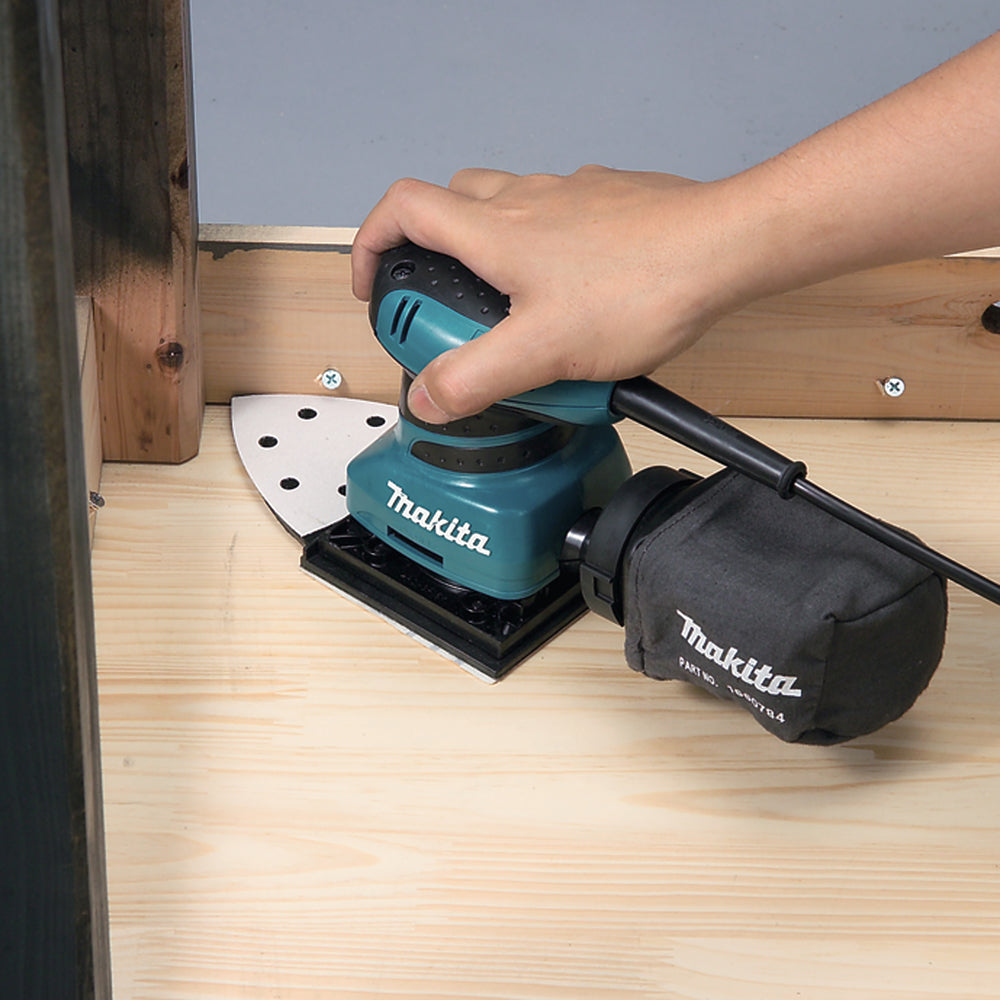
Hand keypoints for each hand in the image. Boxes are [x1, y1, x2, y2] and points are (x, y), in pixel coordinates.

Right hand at [351, 166, 750, 421]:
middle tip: (446, 313)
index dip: (371, 244)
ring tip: (514, 321)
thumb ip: (475, 377)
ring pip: (505, 214)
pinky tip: (572, 306)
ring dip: (490, 258)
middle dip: (430, 257)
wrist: (725, 250)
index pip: (401, 209)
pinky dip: (544, 260)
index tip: (375, 286)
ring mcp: (570, 200)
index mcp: (496, 230)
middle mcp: (528, 203)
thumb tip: (428, 397)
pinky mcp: (609, 208)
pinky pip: (557, 226)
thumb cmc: (644, 286)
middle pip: (448, 208)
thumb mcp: (543, 350)